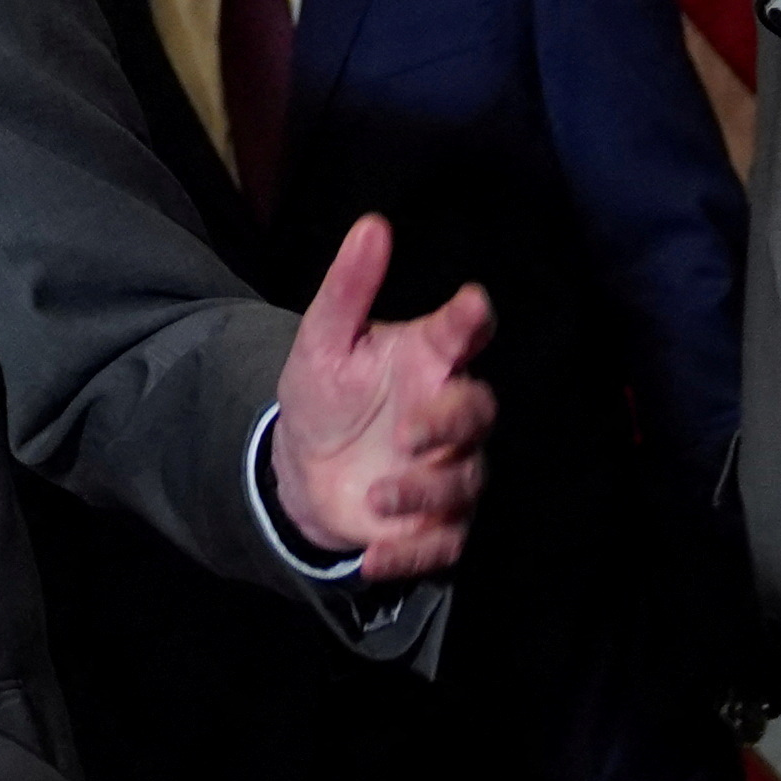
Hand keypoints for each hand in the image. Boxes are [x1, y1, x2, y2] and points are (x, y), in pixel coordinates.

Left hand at [264, 215, 494, 581]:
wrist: (301, 470)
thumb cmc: (324, 394)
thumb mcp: (323, 340)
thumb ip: (348, 287)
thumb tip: (372, 224)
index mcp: (427, 359)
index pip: (464, 333)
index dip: (471, 320)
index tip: (469, 307)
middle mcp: (447, 412)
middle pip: (479, 410)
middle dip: (453, 420)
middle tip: (410, 429)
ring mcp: (446, 470)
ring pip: (464, 481)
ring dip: (426, 493)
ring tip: (378, 495)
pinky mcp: (434, 525)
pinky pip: (442, 546)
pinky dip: (411, 555)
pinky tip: (374, 556)